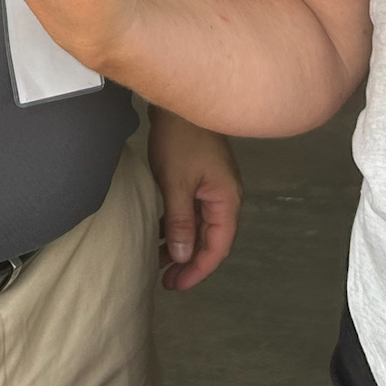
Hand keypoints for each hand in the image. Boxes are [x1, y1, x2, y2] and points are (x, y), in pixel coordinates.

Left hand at [148, 107, 240, 290]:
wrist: (176, 101)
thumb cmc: (179, 141)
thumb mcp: (176, 184)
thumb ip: (181, 222)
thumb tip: (182, 257)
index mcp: (226, 200)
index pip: (217, 247)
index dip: (198, 270)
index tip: (175, 284)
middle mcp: (225, 197)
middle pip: (211, 239)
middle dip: (189, 262)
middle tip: (166, 280)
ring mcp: (214, 187)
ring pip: (201, 226)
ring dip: (182, 245)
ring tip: (159, 262)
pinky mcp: (201, 178)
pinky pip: (193, 211)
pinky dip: (179, 226)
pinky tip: (161, 234)